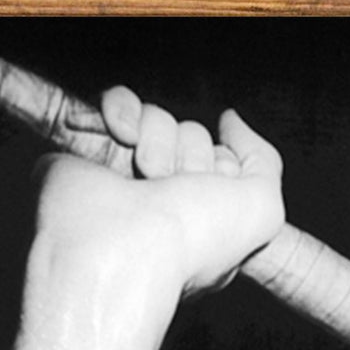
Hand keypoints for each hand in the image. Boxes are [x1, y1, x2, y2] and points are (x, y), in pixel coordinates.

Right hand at [33, 88, 285, 300]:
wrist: (122, 247)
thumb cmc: (195, 241)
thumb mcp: (262, 211)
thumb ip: (263, 163)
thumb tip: (230, 121)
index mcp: (199, 219)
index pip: (221, 162)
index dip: (223, 169)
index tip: (214, 196)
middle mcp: (161, 199)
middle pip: (192, 135)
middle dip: (193, 155)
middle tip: (176, 191)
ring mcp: (123, 174)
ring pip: (158, 117)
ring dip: (159, 138)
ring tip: (147, 176)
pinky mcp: (86, 151)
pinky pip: (117, 102)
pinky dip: (122, 108)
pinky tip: (121, 134)